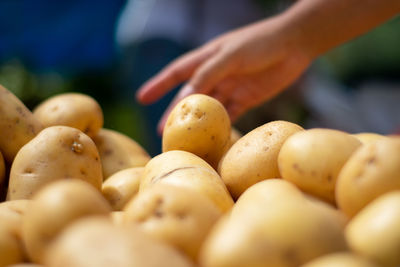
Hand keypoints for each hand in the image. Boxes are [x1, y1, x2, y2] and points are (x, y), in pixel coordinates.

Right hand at [136, 15, 311, 133]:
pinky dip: (221, 128)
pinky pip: (230, 116)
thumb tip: (185, 97)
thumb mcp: (231, 55)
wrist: (295, 44)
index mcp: (207, 59)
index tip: (141, 98)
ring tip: (183, 140)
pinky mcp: (247, 98)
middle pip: (190, 97)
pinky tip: (212, 140)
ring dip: (196, 124)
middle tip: (162, 132)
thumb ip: (208, 74)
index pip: (177, 73)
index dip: (158, 85)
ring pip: (208, 110)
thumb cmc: (260, 43)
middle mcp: (216, 74)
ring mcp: (231, 87)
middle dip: (175, 113)